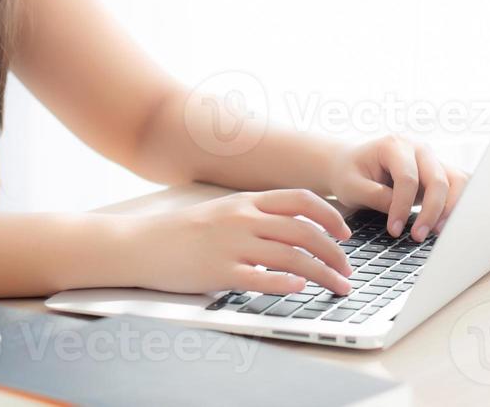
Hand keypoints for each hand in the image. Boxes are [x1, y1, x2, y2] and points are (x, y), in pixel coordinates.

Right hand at [126, 189, 355, 295]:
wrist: (141, 244)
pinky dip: (286, 283)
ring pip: (292, 257)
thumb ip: (256, 217)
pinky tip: (300, 289)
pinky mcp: (219, 272)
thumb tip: (295, 229)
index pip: (301, 201)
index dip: (330, 216)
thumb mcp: (223, 212)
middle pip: (304, 232)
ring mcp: (232, 245)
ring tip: (337, 286)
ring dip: (322, 273)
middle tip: (347, 270)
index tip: (344, 234)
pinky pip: (261, 278)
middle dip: (334, 253)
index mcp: (247, 202)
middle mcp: (244, 220)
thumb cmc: (183, 231)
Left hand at [324, 134, 470, 241]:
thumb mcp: (351, 186)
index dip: (403, 207)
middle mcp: (418, 148)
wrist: (350, 165)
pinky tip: (443, 225)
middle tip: (417, 236)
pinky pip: (457, 187)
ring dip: (450, 209)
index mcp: (394, 145)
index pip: (408, 178)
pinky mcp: (438, 172)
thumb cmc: (349, 173)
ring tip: (435, 232)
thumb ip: (375, 197)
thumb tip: (401, 212)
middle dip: (431, 212)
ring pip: (456, 182)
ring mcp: (431, 159)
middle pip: (437, 179)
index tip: (394, 230)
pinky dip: (456, 206)